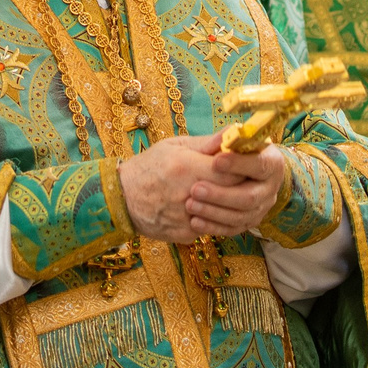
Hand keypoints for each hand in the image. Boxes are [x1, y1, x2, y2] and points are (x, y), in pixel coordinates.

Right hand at [120, 136, 287, 239]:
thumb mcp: (174, 147)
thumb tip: (233, 133)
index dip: (243, 168)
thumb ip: (206, 143)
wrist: (121, 199)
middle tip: (244, 179)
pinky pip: (209, 227)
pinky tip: (206, 209)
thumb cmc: (148, 167)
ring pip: (223, 214)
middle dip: (240, 186)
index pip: (231, 171)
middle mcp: (187, 194)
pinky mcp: (185, 234)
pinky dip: (211, 219)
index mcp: (186, 168)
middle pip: (231, 193)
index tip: (246, 164)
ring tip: (225, 194)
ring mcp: (186, 217)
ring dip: (227, 205)